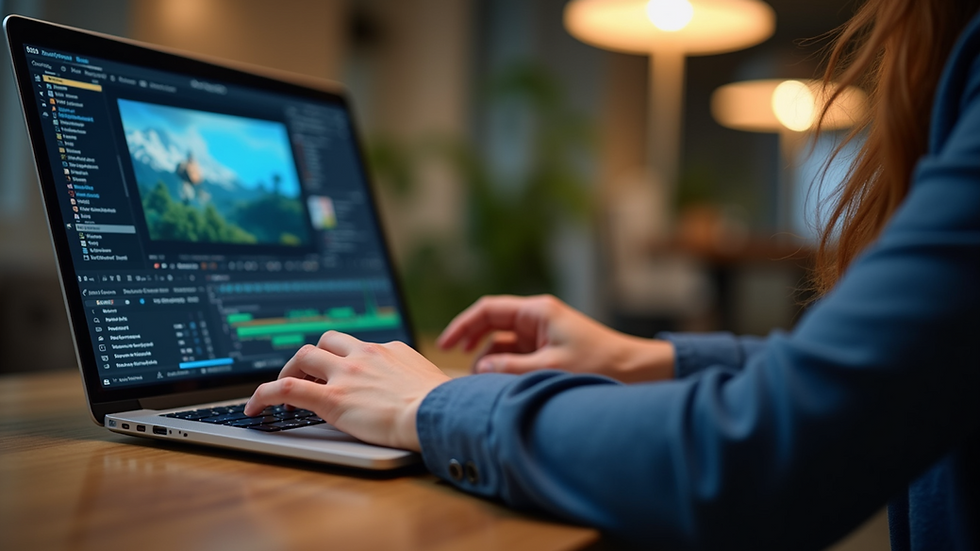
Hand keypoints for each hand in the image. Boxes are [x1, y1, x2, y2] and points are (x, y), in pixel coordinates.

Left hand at [244, 331, 449, 450]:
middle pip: (325, 341)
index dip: (339, 359)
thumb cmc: (442, 406)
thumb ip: (413, 378)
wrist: (438, 413)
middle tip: (306, 379)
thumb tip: (415, 387)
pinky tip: (255, 407)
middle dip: (311, 359)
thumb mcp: (429, 381)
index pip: (355, 346)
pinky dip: (263, 394)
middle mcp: (364, 354)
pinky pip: (285, 388)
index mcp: (388, 350)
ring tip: (282, 394)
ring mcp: (346, 374)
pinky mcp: (331, 398)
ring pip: (303, 356)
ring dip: (288, 371)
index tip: (334, 372)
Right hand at [437, 295, 675, 382]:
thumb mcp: (551, 367)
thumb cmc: (599, 364)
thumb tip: (480, 367)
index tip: (445, 344)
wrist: (635, 371)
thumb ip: (511, 367)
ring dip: (488, 357)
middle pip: (491, 324)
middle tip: (453, 360)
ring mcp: (542, 334)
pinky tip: (497, 381)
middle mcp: (537, 318)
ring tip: (480, 379)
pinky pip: (516, 354)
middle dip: (471, 341)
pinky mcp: (548, 349)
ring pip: (502, 342)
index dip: (463, 325)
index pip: (488, 310)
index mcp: (538, 311)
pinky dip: (503, 365)